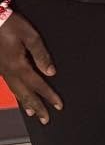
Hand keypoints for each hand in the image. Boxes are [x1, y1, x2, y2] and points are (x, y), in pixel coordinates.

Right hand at [0, 8, 59, 123]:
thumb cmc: (11, 25)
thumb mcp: (30, 36)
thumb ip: (41, 55)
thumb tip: (51, 72)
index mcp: (18, 65)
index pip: (38, 84)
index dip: (49, 96)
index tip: (59, 106)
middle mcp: (9, 72)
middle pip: (25, 94)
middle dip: (36, 107)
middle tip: (46, 119)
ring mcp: (2, 70)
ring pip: (15, 91)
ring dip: (26, 103)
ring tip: (33, 113)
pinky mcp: (0, 67)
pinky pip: (10, 85)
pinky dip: (17, 94)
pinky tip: (20, 96)